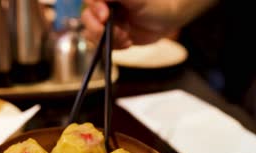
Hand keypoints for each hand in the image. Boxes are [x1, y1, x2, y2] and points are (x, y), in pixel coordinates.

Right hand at [81, 0, 215, 48]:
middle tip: (118, 32)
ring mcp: (106, 22)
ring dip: (108, 39)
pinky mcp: (111, 35)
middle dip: (100, 29)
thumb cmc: (156, 3)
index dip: (94, 9)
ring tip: (126, 38)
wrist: (168, 20)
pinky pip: (103, 44)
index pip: (89, 1)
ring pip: (92, 33)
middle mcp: (103, 6)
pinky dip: (114, 46)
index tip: (105, 17)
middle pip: (86, 18)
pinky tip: (127, 42)